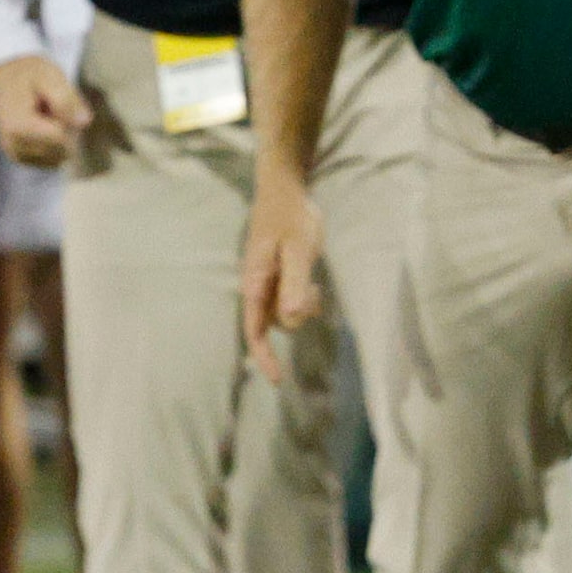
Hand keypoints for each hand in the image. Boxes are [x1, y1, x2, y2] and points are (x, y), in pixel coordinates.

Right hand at [0, 54, 90, 168]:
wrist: (10, 75)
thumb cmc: (32, 74)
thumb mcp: (51, 77)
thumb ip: (67, 99)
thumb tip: (84, 122)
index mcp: (18, 126)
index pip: (61, 138)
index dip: (67, 120)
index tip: (54, 102)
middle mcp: (13, 145)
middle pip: (61, 150)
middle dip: (64, 131)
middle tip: (50, 107)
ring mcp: (15, 154)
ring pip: (58, 158)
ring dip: (60, 139)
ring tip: (45, 116)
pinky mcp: (19, 158)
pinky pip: (50, 161)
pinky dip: (53, 146)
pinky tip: (42, 127)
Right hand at [238, 180, 325, 386]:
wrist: (284, 191)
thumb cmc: (291, 218)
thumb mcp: (299, 249)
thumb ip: (294, 283)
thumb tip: (291, 318)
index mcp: (255, 283)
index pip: (255, 330)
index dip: (265, 357)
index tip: (277, 381)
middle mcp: (256, 287)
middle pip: (276, 323)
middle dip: (298, 316)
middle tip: (316, 289)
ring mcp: (266, 281)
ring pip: (285, 312)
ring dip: (303, 305)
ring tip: (315, 282)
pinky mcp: (276, 275)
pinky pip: (290, 299)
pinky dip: (304, 297)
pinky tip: (312, 281)